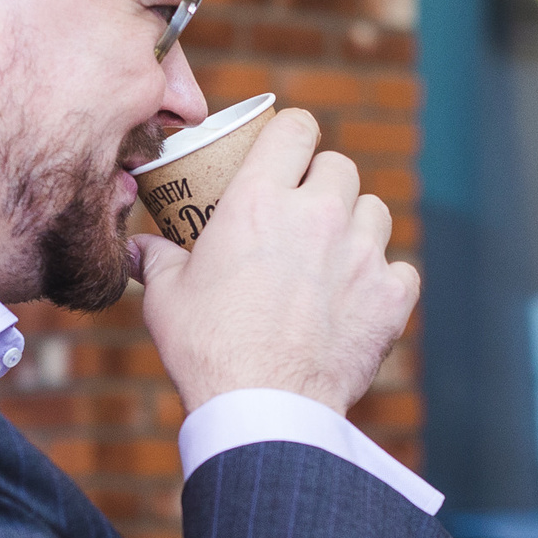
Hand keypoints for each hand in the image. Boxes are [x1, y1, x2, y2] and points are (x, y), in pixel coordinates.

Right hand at [132, 108, 418, 414]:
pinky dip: (383, 282)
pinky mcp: (390, 297)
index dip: (292, 136)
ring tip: (333, 256)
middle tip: (304, 213)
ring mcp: (361, 254)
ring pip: (375, 211)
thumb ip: (158, 261)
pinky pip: (401, 270)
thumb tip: (137, 249)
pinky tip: (358, 299)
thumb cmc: (207, 350)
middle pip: (340, 166)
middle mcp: (317, 215)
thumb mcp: (167, 298)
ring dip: (356, 226)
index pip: (295, 128)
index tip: (286, 154)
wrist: (263, 410)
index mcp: (259, 200)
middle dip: (324, 183)